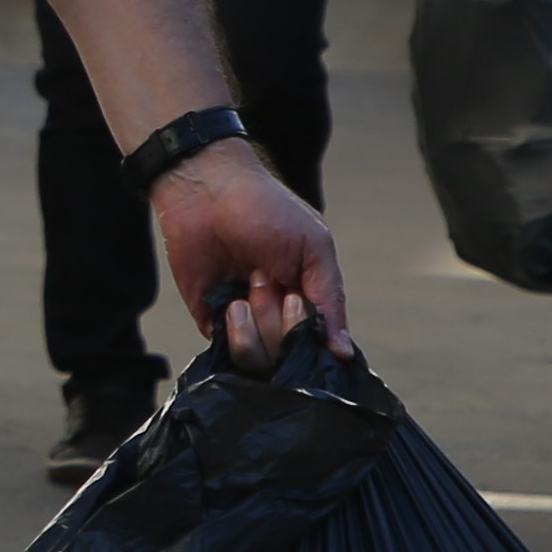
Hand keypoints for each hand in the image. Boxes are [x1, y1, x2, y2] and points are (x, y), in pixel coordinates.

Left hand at [149, 140, 347, 358]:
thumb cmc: (267, 209)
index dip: (309, 331)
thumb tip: (343, 353)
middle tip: (266, 278)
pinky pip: (228, 354)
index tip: (296, 299)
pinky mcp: (213, 322)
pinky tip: (229, 301)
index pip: (319, 343)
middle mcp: (279, 316)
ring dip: (257, 323)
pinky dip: (233, 331)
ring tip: (248, 283)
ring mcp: (246, 322)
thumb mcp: (313, 248)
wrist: (208, 193)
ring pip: (261, 359)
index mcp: (309, 298)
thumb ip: (330, 301)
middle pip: (288, 355)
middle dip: (279, 319)